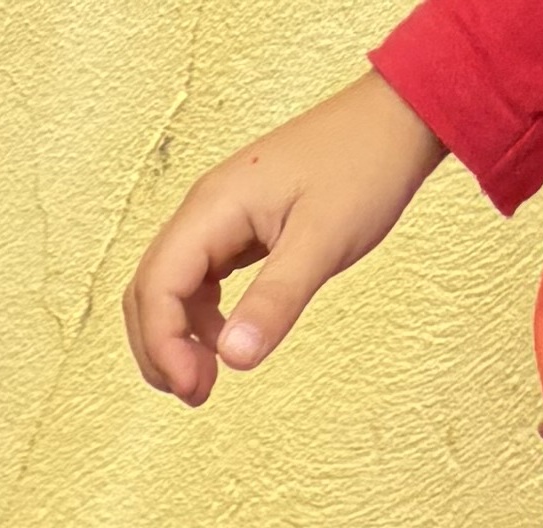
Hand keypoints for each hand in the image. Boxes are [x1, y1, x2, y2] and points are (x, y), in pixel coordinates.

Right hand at [125, 74, 444, 402]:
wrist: (395, 118)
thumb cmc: (363, 165)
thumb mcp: (324, 240)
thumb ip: (276, 300)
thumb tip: (232, 358)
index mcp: (213, 208)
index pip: (156, 286)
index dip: (162, 346)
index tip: (195, 388)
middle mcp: (204, 211)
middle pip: (147, 291)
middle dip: (159, 350)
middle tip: (198, 394)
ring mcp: (218, 219)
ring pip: (167, 289)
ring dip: (175, 340)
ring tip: (208, 380)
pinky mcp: (236, 228)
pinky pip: (197, 282)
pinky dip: (200, 322)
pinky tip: (227, 342)